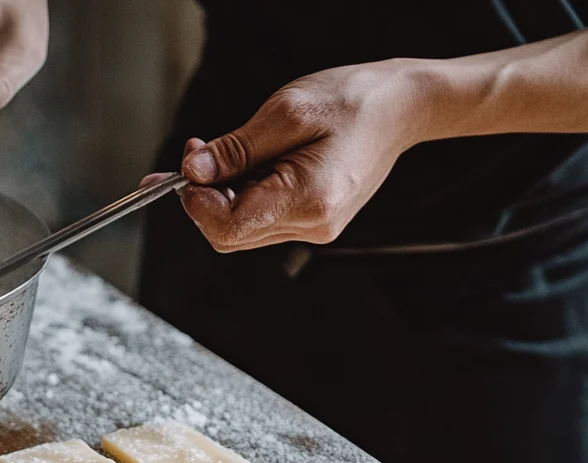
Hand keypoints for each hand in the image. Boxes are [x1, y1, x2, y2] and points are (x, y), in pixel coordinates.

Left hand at [172, 61, 430, 250]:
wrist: (401, 109)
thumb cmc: (353, 102)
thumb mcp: (286, 113)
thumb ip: (236, 148)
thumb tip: (191, 170)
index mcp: (308, 200)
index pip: (228, 227)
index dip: (195, 203)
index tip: (185, 169)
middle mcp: (312, 225)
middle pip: (230, 234)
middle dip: (203, 199)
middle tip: (197, 153)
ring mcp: (315, 227)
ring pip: (243, 229)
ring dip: (221, 196)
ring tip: (225, 152)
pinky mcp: (314, 220)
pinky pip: (262, 219)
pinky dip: (243, 195)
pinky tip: (250, 164)